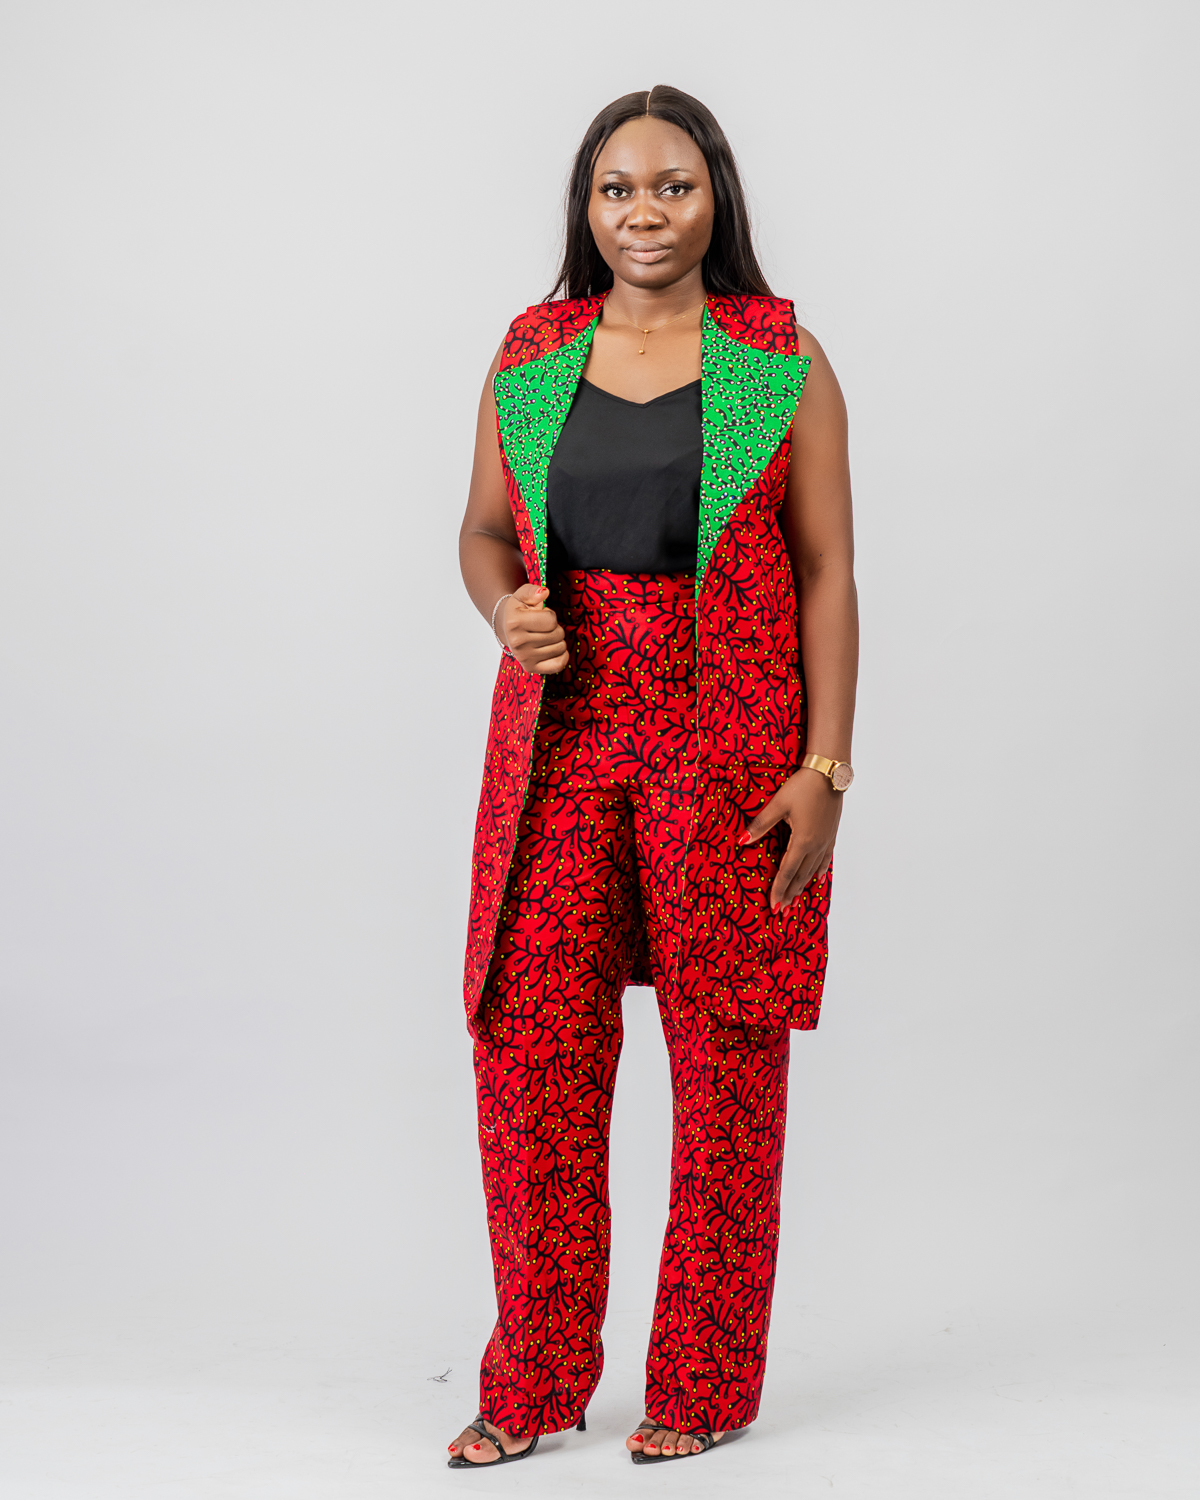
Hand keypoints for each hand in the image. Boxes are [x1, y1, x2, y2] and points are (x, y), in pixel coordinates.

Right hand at [500, 583, 569, 674]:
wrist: (506, 628)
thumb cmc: (518, 610)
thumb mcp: (522, 595)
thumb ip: (533, 591)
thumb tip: (544, 593)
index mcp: (515, 623)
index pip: (551, 620)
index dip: (550, 615)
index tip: (541, 616)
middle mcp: (518, 642)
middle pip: (557, 634)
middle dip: (555, 628)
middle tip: (542, 627)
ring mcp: (524, 657)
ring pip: (560, 648)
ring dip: (557, 640)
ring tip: (544, 636)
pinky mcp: (531, 668)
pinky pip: (558, 664)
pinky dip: (561, 656)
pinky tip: (552, 648)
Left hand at [737, 767, 841, 911]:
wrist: (830, 773)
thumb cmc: (802, 787)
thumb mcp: (778, 805)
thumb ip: (760, 825)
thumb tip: (742, 840)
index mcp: (802, 841)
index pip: (787, 873)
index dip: (779, 890)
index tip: (774, 906)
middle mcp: (816, 846)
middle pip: (801, 877)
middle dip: (790, 895)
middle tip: (783, 912)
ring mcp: (825, 841)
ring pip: (813, 871)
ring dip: (803, 887)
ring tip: (796, 901)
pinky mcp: (831, 834)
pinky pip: (824, 860)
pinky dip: (818, 872)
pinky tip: (816, 879)